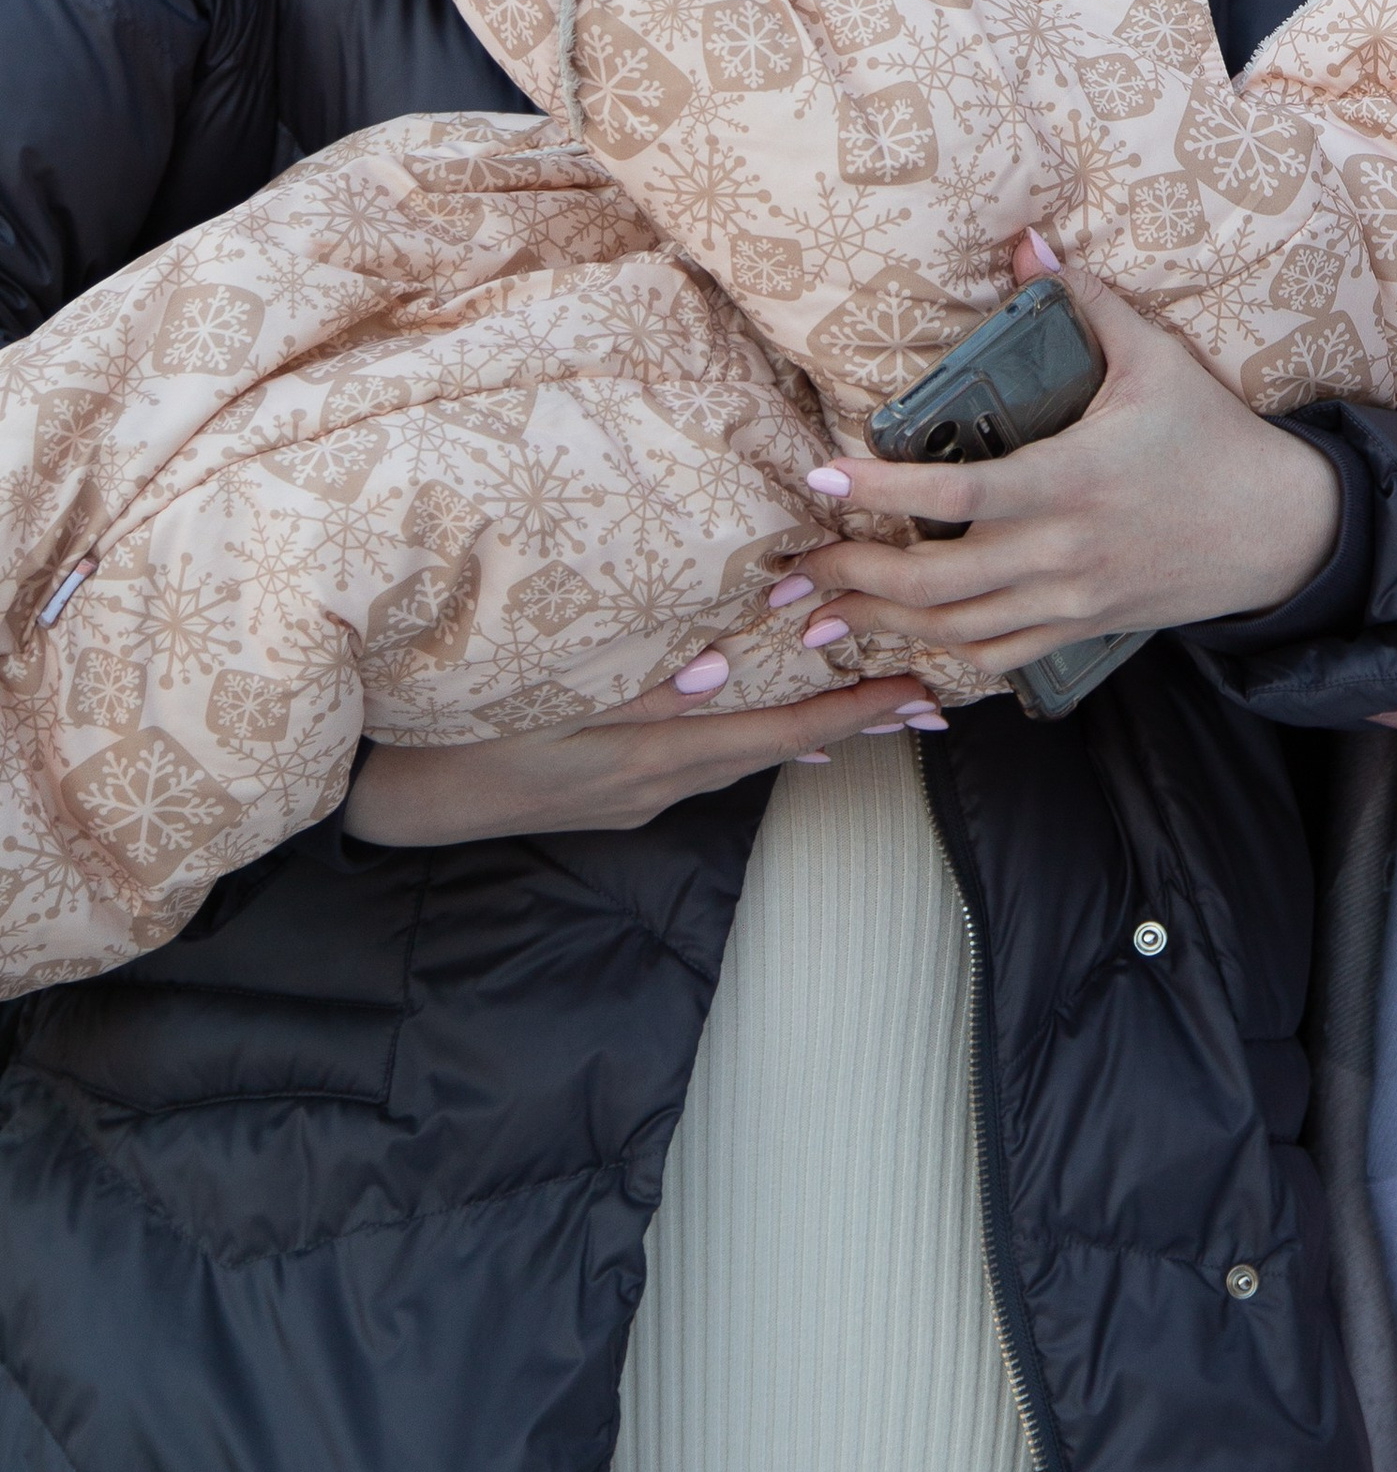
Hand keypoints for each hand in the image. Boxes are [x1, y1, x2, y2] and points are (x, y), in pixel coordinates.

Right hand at [343, 654, 939, 849]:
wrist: (392, 798)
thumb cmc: (457, 733)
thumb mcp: (539, 703)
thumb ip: (626, 688)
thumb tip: (712, 673)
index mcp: (648, 756)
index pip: (773, 730)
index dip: (850, 711)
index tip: (918, 696)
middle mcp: (656, 784)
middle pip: (775, 747)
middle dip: (854, 723)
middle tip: (928, 703)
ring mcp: (634, 796)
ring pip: (743, 758)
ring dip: (808, 732)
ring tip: (872, 712)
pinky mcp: (612, 795)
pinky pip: (705, 765)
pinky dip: (753, 744)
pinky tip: (776, 739)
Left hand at [777, 235, 1342, 674]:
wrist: (1282, 531)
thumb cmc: (1213, 438)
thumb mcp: (1157, 360)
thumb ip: (1087, 302)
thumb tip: (1029, 241)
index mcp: (1073, 480)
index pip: (959, 494)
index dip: (885, 489)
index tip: (825, 476)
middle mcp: (1064, 552)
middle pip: (936, 580)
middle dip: (854, 576)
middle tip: (795, 570)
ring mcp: (1072, 600)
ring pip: (956, 630)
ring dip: (881, 625)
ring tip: (821, 619)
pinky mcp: (1084, 631)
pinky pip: (998, 656)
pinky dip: (941, 655)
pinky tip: (901, 643)